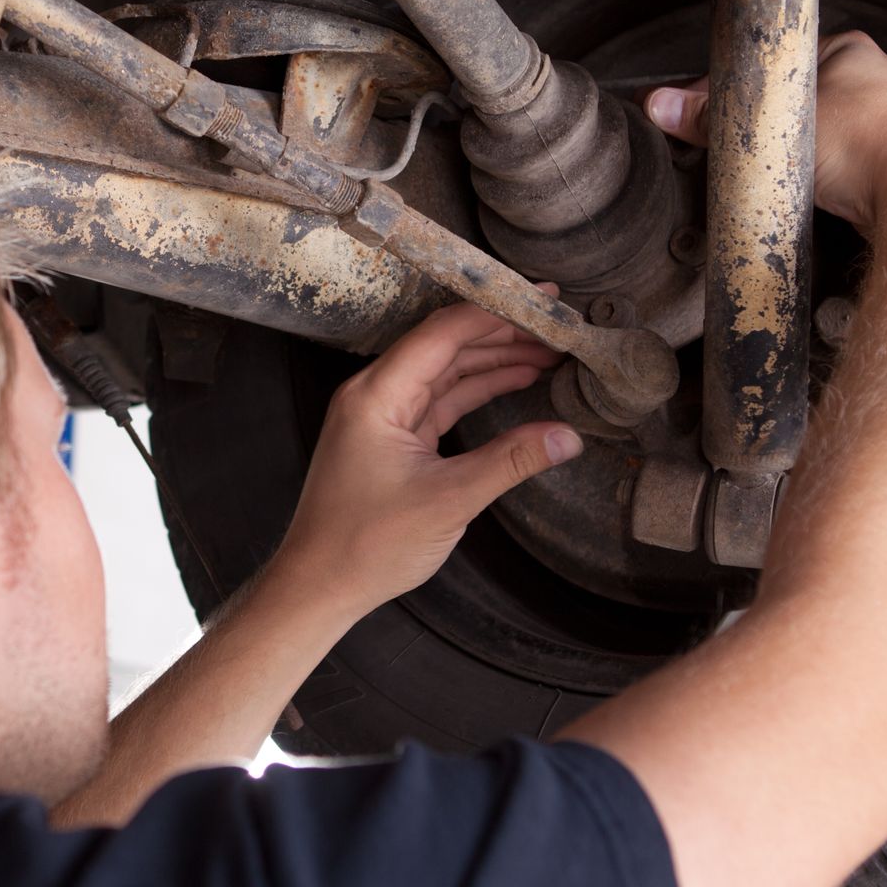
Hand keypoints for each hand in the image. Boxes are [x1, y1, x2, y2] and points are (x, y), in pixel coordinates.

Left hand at [268, 301, 584, 618]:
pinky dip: (477, 390)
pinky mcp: (392, 439)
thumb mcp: (449, 501)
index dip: (496, 311)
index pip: (443, 333)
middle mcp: (374, 394)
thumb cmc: (366, 546)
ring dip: (494, 360)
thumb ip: (510, 461)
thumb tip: (567, 437)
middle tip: (557, 325)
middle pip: (446, 345)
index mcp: (376, 395)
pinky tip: (515, 380)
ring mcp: (382, 416)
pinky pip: (440, 400)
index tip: (543, 300)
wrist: (319, 586)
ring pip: (446, 372)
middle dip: (503, 332)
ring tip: (548, 351)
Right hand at [645, 30, 886, 237]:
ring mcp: (884, 124)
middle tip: (745, 148)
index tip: (710, 112)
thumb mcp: (772, 126)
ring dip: (794, 157)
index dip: (738, 88)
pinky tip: (811, 192)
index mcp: (847, 48)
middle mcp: (871, 80)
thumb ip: (712, 116)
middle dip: (766, 127)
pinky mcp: (886, 166)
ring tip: (779, 173)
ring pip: (816, 138)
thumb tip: (663, 106)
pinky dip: (820, 181)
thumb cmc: (871, 142)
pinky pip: (837, 169)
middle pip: (793, 101)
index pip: (773, 61)